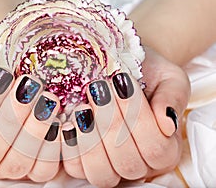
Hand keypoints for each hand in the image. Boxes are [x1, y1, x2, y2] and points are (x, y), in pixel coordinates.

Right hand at [0, 56, 60, 181]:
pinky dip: (53, 147)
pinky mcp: (31, 173)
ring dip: (36, 129)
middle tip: (29, 86)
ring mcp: (6, 170)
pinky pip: (43, 169)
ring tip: (47, 100)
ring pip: (19, 160)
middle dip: (12, 115)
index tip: (3, 77)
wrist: (11, 100)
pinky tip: (58, 122)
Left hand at [61, 47, 189, 186]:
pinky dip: (70, 147)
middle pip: (128, 163)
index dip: (138, 119)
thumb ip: (173, 97)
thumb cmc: (145, 75)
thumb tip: (168, 123)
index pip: (157, 149)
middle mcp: (139, 164)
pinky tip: (67, 123)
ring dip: (90, 139)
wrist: (119, 67)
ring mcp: (110, 167)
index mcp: (165, 148)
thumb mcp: (167, 77)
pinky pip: (75, 169)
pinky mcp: (83, 164)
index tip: (122, 83)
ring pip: (102, 174)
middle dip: (111, 124)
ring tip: (83, 107)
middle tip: (99, 90)